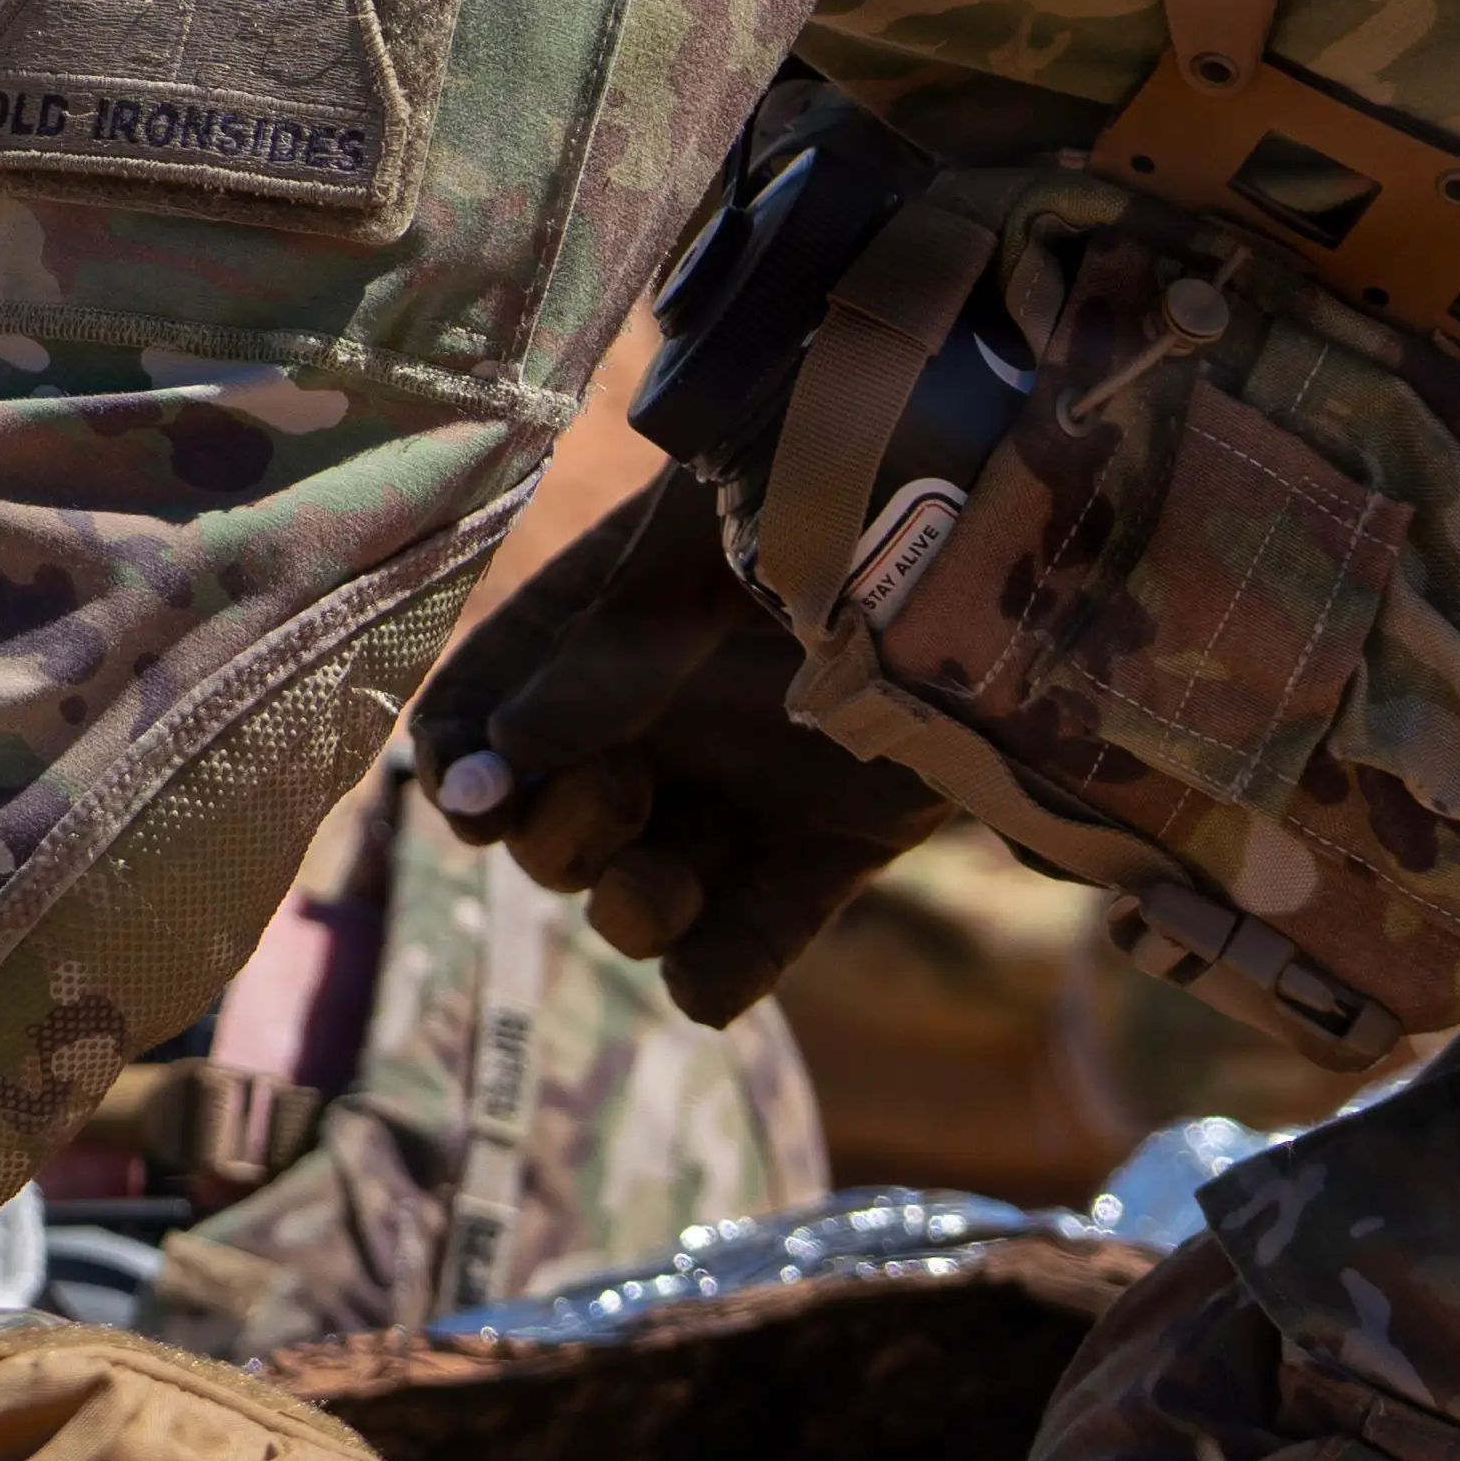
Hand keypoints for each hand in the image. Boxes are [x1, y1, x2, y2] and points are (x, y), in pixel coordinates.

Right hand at [413, 455, 947, 1023]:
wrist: (1002, 514)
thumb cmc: (834, 485)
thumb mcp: (700, 547)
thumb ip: (605, 652)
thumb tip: (507, 753)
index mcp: (597, 633)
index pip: (478, 712)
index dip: (457, 765)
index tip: (476, 800)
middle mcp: (655, 724)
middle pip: (545, 828)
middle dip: (557, 832)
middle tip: (621, 788)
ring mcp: (739, 794)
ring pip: (632, 902)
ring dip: (626, 909)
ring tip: (665, 881)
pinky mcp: (831, 854)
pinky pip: (742, 952)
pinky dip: (716, 975)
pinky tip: (712, 964)